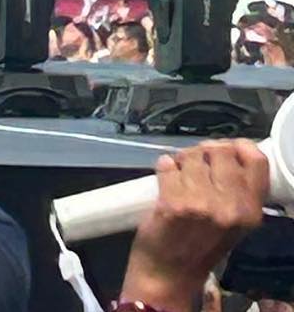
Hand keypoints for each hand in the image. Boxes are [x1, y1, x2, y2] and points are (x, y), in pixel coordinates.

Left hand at [120, 142, 269, 311]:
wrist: (171, 272)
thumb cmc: (201, 243)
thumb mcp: (234, 220)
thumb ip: (237, 188)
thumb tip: (227, 148)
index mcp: (251, 211)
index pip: (256, 160)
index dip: (237, 147)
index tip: (223, 151)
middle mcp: (232, 207)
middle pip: (219, 150)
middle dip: (202, 153)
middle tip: (193, 169)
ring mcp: (203, 205)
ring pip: (190, 155)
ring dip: (181, 162)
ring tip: (179, 180)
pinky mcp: (174, 203)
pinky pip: (167, 164)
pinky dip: (163, 169)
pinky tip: (165, 185)